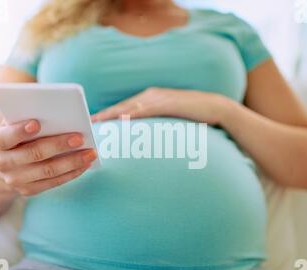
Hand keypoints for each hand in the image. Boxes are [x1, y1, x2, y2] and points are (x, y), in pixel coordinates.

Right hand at [0, 120, 97, 196]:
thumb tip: (51, 104)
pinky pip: (54, 183)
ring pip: (47, 171)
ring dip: (72, 161)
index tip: (37, 123)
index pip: (6, 137)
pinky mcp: (29, 190)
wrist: (4, 166)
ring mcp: (15, 179)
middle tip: (80, 137)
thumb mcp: (15, 124)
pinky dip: (72, 173)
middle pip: (33, 154)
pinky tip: (86, 164)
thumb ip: (26, 114)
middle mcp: (3, 163)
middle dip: (58, 145)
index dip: (20, 131)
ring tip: (91, 153)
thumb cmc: (17, 136)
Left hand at [91, 87, 227, 124]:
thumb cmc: (193, 116)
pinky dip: (134, 114)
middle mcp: (152, 95)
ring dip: (114, 114)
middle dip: (106, 113)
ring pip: (131, 106)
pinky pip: (148, 110)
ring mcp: (160, 98)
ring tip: (99, 122)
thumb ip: (156, 123)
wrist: (217, 108)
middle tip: (89, 122)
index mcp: (151, 98)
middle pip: (123, 105)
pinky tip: (122, 119)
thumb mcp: (170, 119)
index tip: (94, 122)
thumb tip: (144, 137)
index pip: (125, 107)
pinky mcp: (169, 103)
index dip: (109, 114)